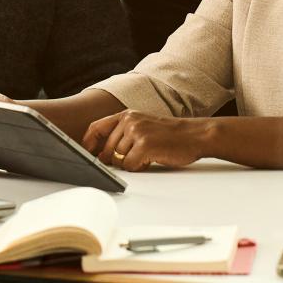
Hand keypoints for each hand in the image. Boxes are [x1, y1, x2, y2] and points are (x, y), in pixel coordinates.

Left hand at [82, 110, 210, 171]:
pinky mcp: (144, 145)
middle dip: (115, 160)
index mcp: (127, 114)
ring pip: (118, 160)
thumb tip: (101, 155)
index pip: (95, 128)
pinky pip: (130, 166)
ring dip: (131, 163)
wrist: (195, 135)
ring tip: (148, 155)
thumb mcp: (143, 126)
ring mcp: (136, 132)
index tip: (87, 155)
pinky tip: (151, 159)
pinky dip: (139, 167)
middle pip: (106, 149)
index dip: (88, 144)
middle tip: (135, 158)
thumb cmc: (170, 135)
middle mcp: (129, 121)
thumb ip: (122, 134)